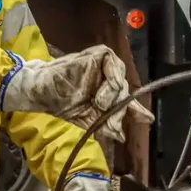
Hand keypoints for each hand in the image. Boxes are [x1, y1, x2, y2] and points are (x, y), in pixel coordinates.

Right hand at [0, 45, 153, 142]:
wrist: (42, 92)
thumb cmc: (62, 103)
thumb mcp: (87, 119)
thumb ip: (105, 125)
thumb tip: (121, 136)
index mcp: (107, 95)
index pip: (127, 102)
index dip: (138, 111)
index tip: (148, 121)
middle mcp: (108, 80)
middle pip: (126, 93)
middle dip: (119, 110)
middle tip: (109, 122)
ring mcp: (104, 67)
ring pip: (123, 80)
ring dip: (113, 96)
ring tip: (98, 103)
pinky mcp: (98, 55)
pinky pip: (114, 64)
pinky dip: (113, 77)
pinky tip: (105, 88)